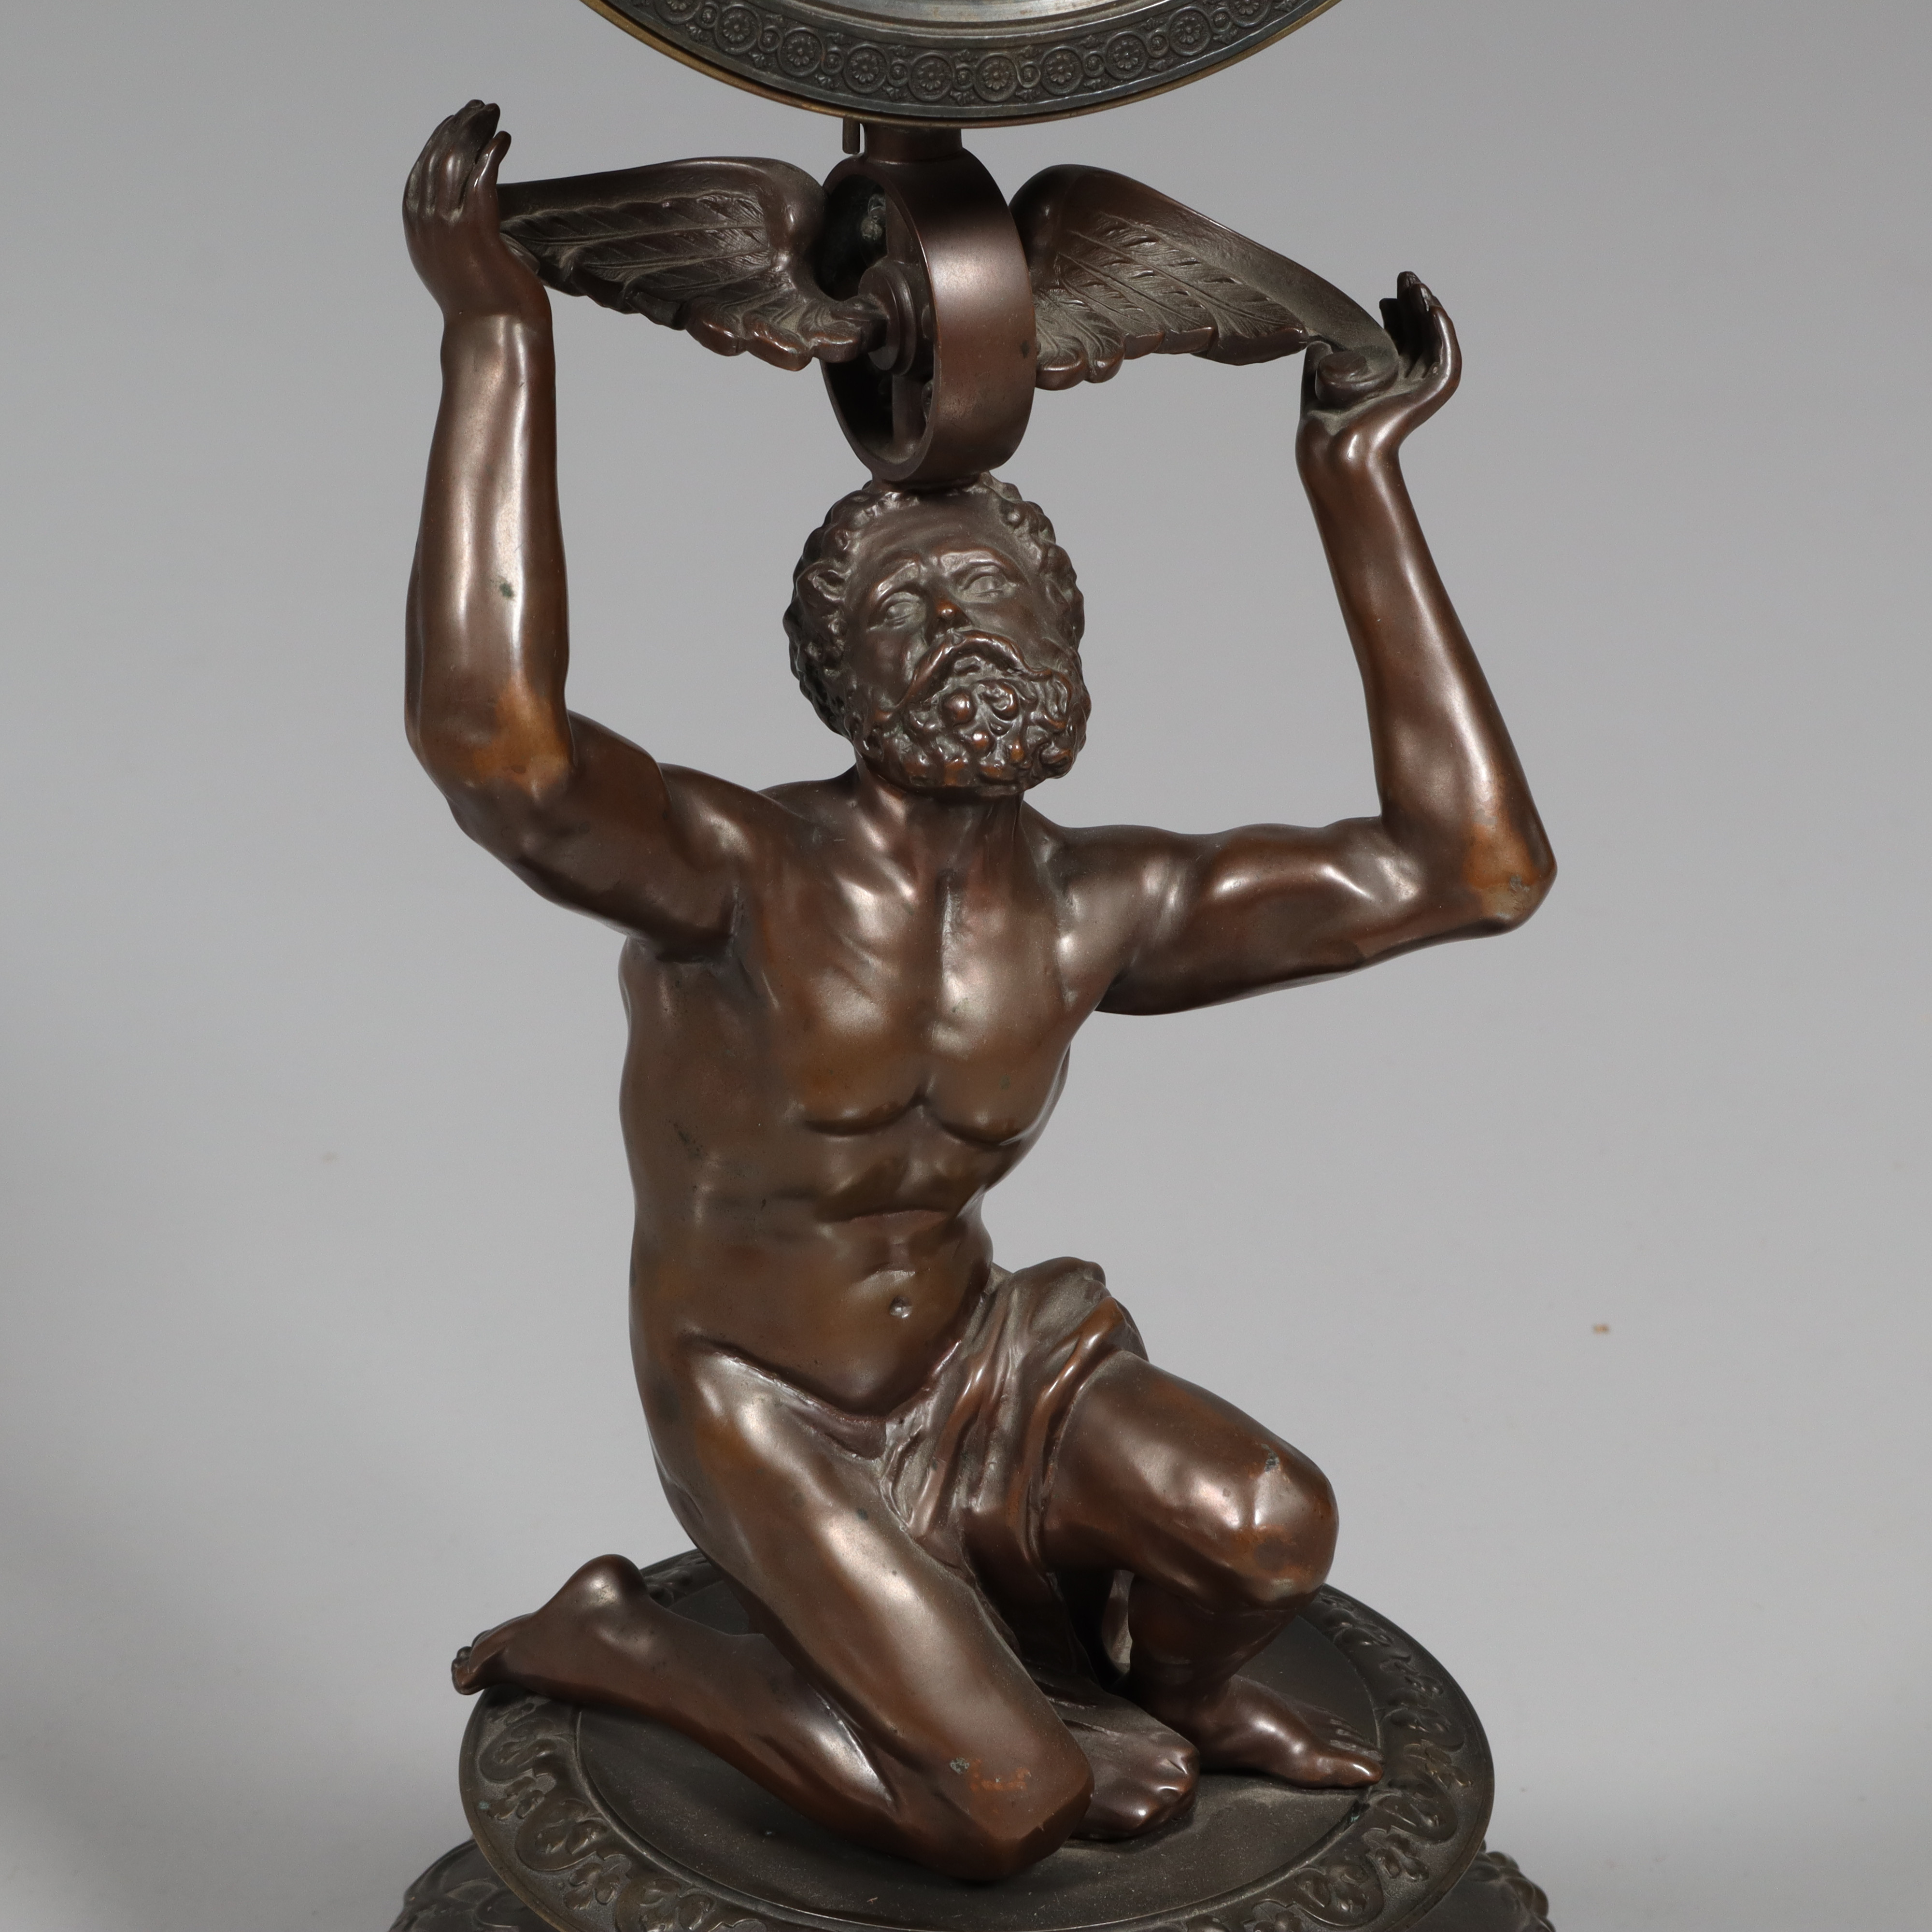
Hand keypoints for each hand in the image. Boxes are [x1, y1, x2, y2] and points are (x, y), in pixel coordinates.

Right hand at [403, 100, 547, 328]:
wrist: (496, 336)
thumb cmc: (487, 306)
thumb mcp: (460, 262)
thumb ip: (457, 231)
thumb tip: (476, 207)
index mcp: (418, 230)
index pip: (424, 170)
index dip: (441, 140)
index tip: (459, 121)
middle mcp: (426, 225)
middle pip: (438, 158)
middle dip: (458, 126)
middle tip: (479, 107)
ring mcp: (448, 227)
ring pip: (457, 162)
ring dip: (475, 131)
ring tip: (492, 114)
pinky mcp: (476, 231)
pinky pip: (482, 178)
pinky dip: (493, 154)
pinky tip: (504, 140)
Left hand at [1297, 273, 1458, 475]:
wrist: (1334, 449)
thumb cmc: (1324, 428)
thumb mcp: (1319, 381)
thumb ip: (1320, 358)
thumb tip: (1317, 339)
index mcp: (1380, 382)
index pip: (1395, 342)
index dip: (1393, 316)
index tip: (1383, 296)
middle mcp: (1402, 385)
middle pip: (1415, 336)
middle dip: (1411, 305)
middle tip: (1404, 278)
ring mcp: (1419, 390)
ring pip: (1432, 341)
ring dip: (1427, 310)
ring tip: (1416, 286)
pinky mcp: (1433, 394)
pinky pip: (1446, 358)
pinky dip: (1443, 332)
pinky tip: (1433, 308)